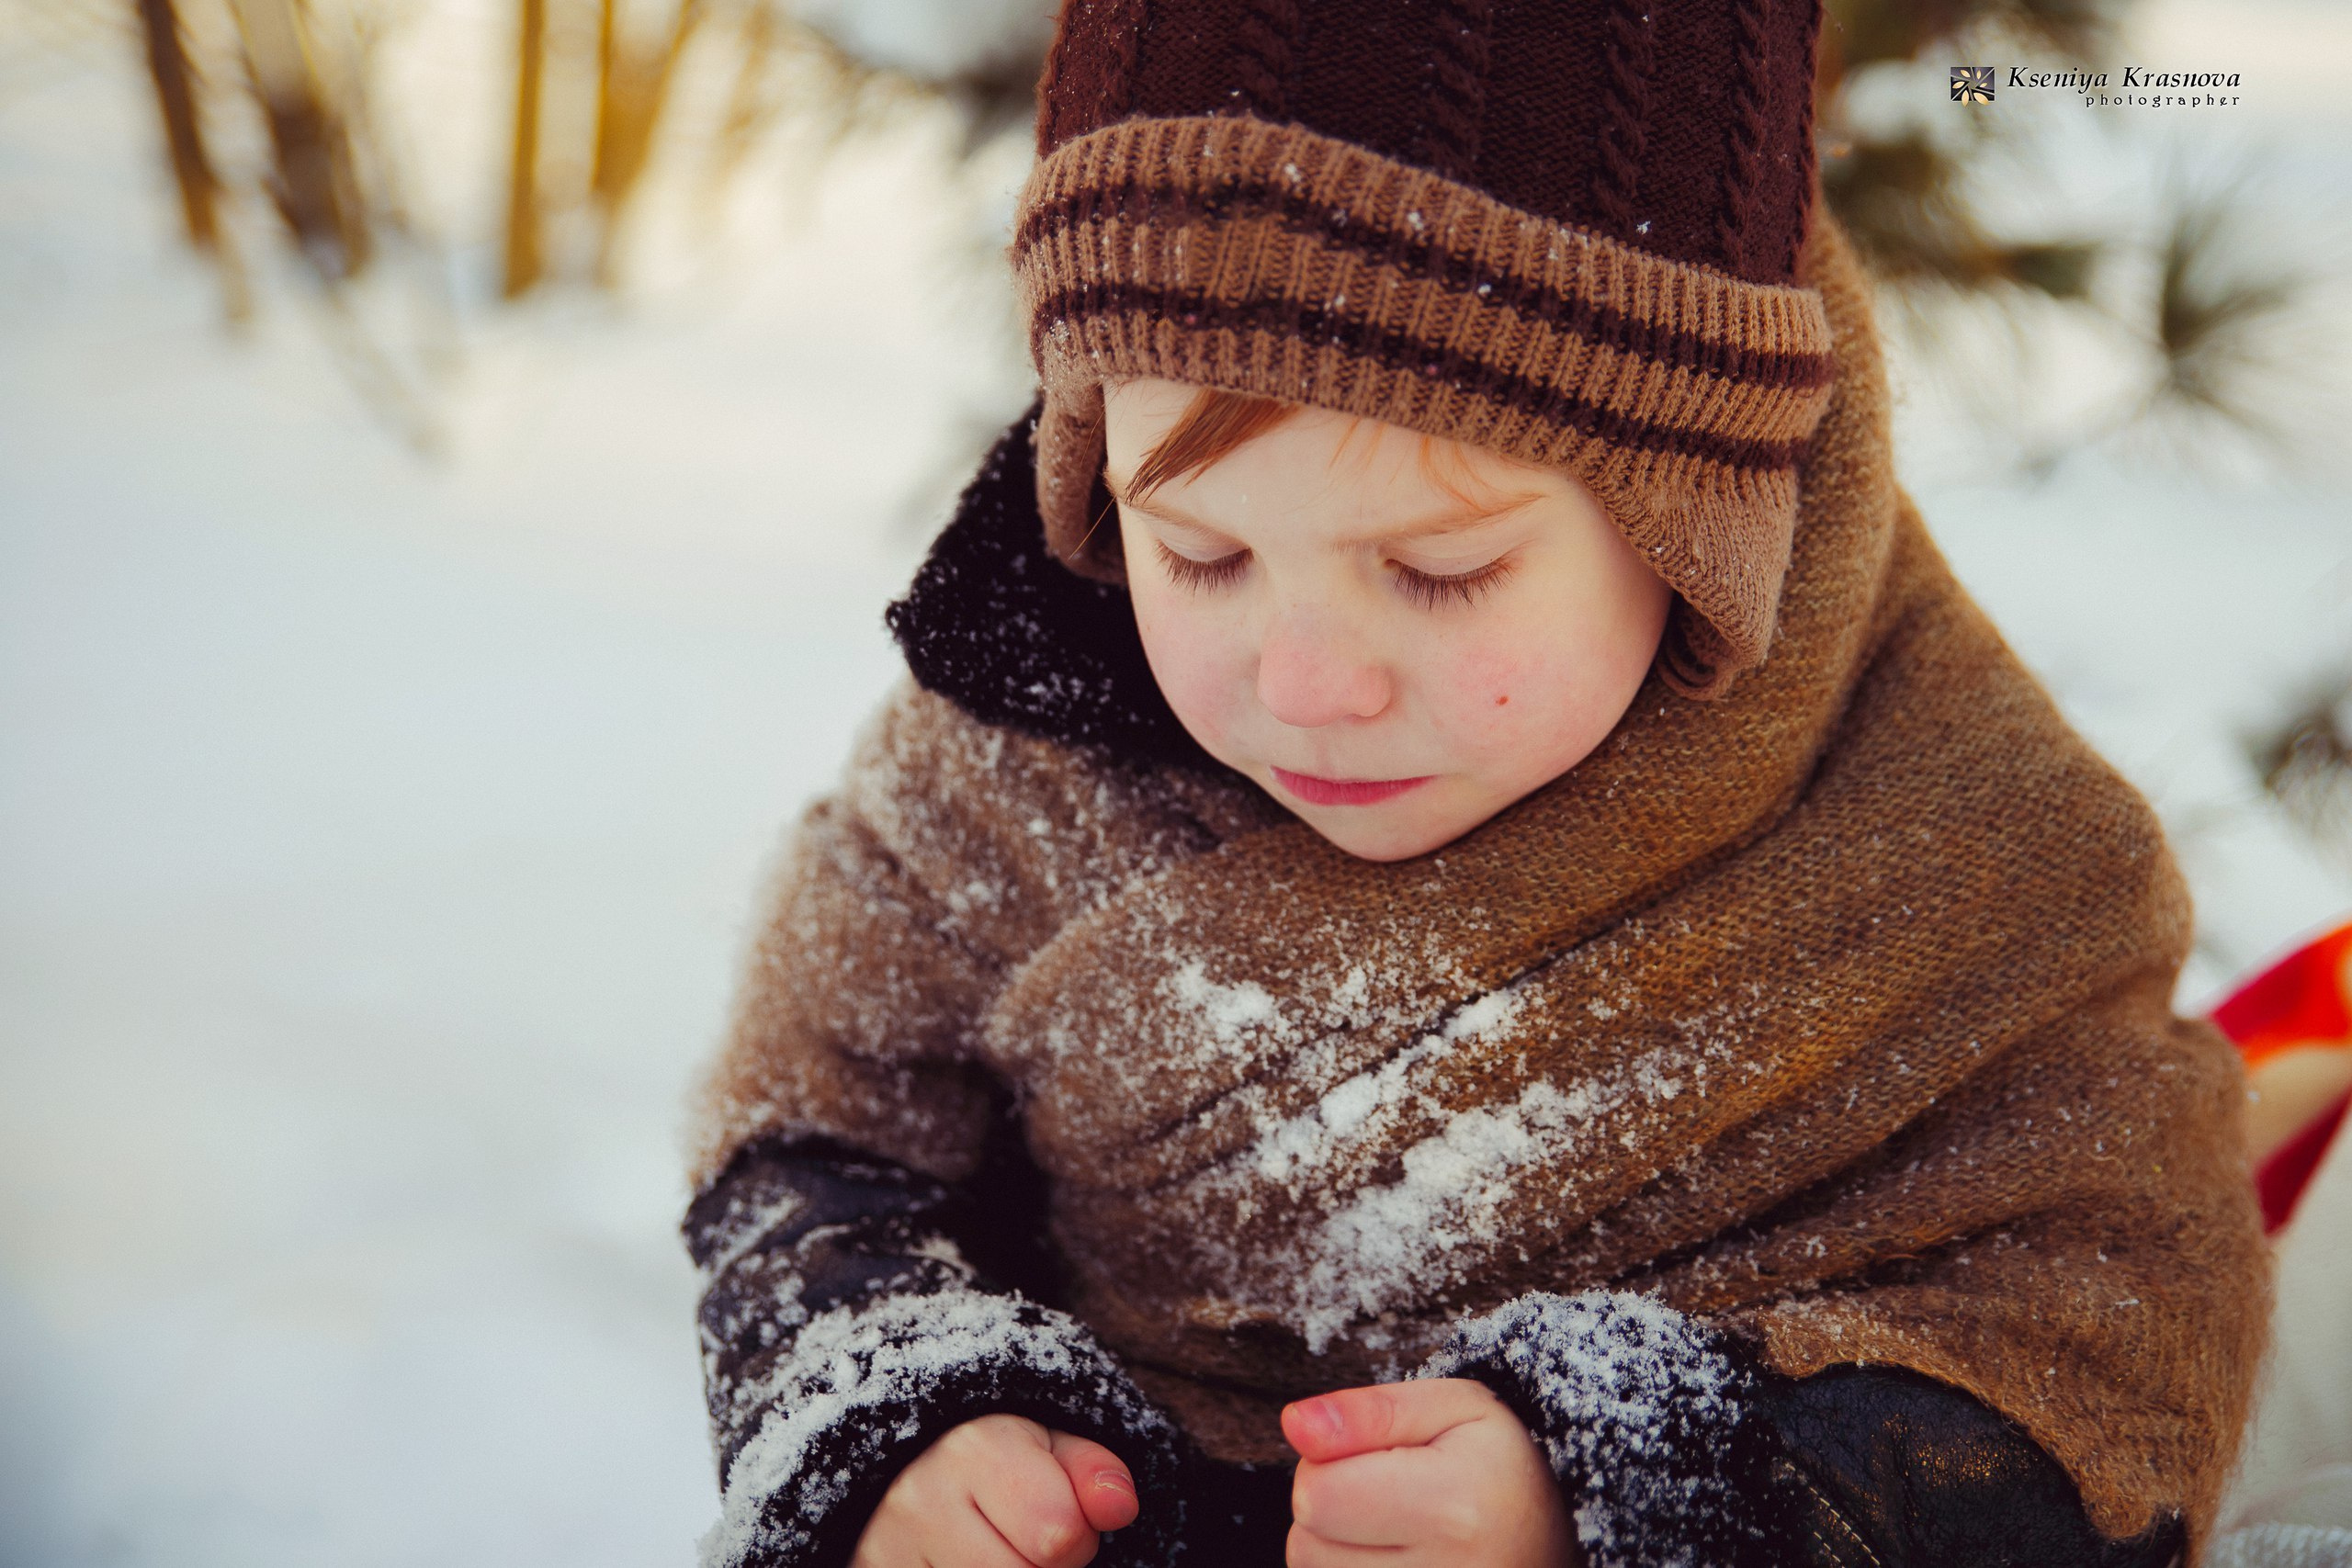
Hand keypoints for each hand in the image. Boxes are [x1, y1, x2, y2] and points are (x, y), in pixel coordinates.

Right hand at [848, 1413, 1137, 1567]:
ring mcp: (890, 1551)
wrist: (898, 1468)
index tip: (1057, 1515)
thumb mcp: (1048, 1447)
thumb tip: (1120, 1507)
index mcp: (974, 1450)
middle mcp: (922, 1500)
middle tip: (1022, 1539)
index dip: (1077, 1535)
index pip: (1060, 1534)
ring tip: (994, 1553)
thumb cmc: (993, 1461)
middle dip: (1041, 1567)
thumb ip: (1093, 1473)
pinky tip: (968, 1564)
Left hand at [1281, 1378, 1579, 1567]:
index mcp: (1454, 1510)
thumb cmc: (1500, 1466)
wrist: (1558, 1538)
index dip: (1327, 1461)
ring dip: (1335, 1548)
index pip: (1316, 1494)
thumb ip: (1369, 1411)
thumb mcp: (1454, 1408)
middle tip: (1391, 1492)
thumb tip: (1294, 1425)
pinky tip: (1392, 1558)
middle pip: (1306, 1544)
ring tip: (1396, 1527)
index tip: (1377, 1455)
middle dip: (1329, 1507)